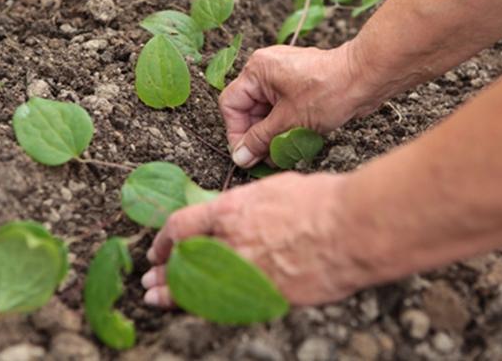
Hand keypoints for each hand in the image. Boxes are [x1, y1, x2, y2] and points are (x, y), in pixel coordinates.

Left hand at [141, 172, 370, 306]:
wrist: (351, 227)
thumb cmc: (319, 202)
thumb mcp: (273, 191)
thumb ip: (246, 207)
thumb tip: (236, 216)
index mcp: (231, 211)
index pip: (181, 226)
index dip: (165, 240)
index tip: (159, 249)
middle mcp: (231, 243)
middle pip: (183, 263)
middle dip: (164, 274)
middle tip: (150, 282)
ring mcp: (247, 272)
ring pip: (200, 288)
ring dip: (176, 295)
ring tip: (160, 299)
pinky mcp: (267, 296)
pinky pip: (229, 304)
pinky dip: (210, 306)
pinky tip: (200, 309)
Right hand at [219, 42, 372, 167]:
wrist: (366, 78)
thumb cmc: (330, 91)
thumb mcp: (288, 121)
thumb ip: (260, 140)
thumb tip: (241, 156)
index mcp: (257, 71)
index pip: (231, 104)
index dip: (236, 132)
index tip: (246, 153)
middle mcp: (266, 69)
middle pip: (248, 108)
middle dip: (256, 135)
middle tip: (264, 158)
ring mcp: (283, 76)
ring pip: (265, 111)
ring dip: (271, 134)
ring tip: (281, 152)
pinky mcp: (298, 84)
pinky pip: (281, 108)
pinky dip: (284, 125)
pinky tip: (293, 141)